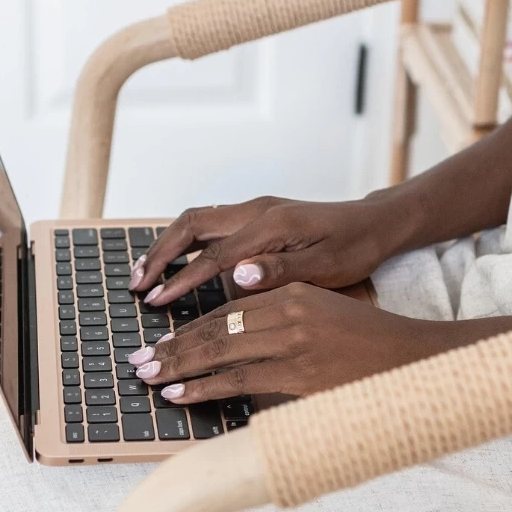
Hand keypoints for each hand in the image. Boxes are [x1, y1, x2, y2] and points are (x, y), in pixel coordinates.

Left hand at [125, 283, 435, 402]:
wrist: (413, 360)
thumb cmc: (368, 343)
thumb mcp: (321, 313)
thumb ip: (280, 317)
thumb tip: (234, 336)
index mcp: (291, 293)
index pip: (226, 310)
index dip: (189, 326)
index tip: (161, 340)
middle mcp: (288, 312)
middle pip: (215, 328)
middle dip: (172, 346)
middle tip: (139, 361)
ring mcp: (294, 343)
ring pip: (220, 353)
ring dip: (178, 366)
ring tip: (148, 378)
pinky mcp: (300, 375)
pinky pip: (240, 380)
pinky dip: (206, 387)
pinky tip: (181, 394)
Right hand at [129, 193, 414, 306]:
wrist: (374, 224)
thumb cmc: (355, 249)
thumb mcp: (326, 267)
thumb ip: (280, 271)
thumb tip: (237, 275)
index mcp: (272, 225)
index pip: (214, 254)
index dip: (182, 280)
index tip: (157, 302)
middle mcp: (257, 210)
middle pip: (192, 225)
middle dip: (159, 254)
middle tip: (136, 285)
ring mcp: (255, 209)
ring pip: (196, 221)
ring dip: (167, 245)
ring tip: (144, 274)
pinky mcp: (257, 215)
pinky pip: (210, 224)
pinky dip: (185, 242)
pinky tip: (174, 262)